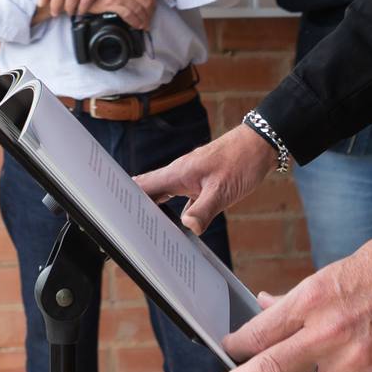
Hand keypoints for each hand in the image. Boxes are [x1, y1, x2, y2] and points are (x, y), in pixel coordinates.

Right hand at [91, 0, 157, 30]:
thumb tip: (136, 0)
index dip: (153, 4)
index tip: (151, 12)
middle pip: (147, 1)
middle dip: (150, 15)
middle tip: (147, 23)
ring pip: (139, 8)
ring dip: (143, 20)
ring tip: (142, 27)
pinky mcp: (110, 1)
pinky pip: (128, 13)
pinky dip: (134, 21)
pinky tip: (135, 25)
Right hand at [133, 123, 274, 234]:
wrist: (260, 144)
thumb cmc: (241, 162)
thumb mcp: (223, 191)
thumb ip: (203, 210)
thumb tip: (186, 227)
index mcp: (178, 173)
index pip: (142, 186)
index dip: (123, 197)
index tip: (110, 211)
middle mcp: (179, 173)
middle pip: (148, 189)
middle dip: (133, 204)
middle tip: (121, 224)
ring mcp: (189, 176)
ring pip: (163, 193)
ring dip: (152, 207)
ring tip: (142, 227)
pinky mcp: (200, 180)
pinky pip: (179, 196)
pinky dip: (173, 209)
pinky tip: (177, 223)